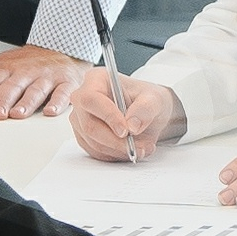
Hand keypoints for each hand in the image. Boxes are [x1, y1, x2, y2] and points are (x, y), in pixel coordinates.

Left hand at [0, 42, 86, 119]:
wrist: (61, 48)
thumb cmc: (26, 63)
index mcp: (6, 69)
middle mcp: (25, 72)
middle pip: (12, 86)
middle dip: (3, 100)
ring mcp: (46, 77)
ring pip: (35, 90)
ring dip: (27, 103)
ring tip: (18, 115)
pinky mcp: (66, 83)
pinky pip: (63, 92)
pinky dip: (58, 102)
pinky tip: (50, 112)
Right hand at [66, 72, 180, 161]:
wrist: (149, 114)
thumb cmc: (148, 100)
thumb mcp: (155, 99)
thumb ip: (145, 109)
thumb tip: (131, 126)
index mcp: (96, 80)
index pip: (91, 99)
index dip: (107, 116)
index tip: (126, 131)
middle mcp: (83, 99)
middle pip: (89, 125)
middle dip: (115, 141)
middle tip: (138, 147)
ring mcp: (81, 119)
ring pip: (93, 142)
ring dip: (119, 150)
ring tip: (143, 148)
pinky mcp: (84, 137)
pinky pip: (96, 152)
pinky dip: (115, 155)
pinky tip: (132, 150)